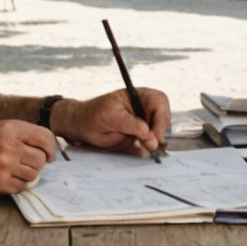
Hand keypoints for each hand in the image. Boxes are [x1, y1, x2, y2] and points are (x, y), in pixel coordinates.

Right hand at [0, 120, 59, 196]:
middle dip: (37, 164)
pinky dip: (18, 185)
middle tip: (25, 164)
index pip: (45, 137)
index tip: (49, 155)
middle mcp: (9, 145)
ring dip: (27, 175)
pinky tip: (7, 179)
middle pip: (41, 159)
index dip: (51, 148)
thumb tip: (49, 144)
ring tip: (13, 172)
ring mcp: (5, 165)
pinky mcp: (0, 183)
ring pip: (34, 174)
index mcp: (10, 128)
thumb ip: (22, 134)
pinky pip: (23, 187)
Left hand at [53, 88, 170, 154]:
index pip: (159, 101)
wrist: (82, 125)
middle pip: (164, 115)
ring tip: (147, 148)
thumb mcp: (111, 117)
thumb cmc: (93, 115)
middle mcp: (143, 107)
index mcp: (137, 96)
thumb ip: (131, 124)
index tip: (154, 135)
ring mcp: (143, 120)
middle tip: (151, 145)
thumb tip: (149, 134)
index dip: (160, 118)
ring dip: (156, 139)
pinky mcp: (140, 133)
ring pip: (160, 128)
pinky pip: (152, 138)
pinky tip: (145, 149)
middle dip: (160, 130)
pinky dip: (151, 145)